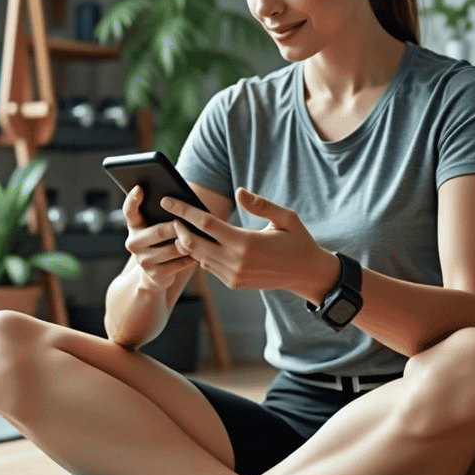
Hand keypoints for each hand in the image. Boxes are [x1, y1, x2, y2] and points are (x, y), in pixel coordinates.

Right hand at [122, 186, 197, 292]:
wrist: (155, 274)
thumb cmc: (162, 242)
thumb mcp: (158, 226)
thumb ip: (163, 214)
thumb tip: (181, 201)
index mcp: (134, 227)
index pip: (129, 210)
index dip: (132, 199)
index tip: (139, 187)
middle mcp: (133, 243)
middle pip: (158, 231)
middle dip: (177, 226)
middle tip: (191, 221)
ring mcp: (142, 260)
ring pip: (172, 248)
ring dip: (188, 243)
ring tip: (201, 237)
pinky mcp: (154, 274)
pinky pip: (178, 263)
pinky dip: (190, 258)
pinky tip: (199, 254)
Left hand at [162, 187, 336, 301]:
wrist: (306, 274)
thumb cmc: (297, 241)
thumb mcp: (286, 218)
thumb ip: (261, 205)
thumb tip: (238, 191)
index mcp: (246, 243)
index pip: (205, 224)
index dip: (184, 211)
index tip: (168, 200)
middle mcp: (235, 262)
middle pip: (193, 243)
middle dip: (178, 227)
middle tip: (172, 214)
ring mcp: (232, 275)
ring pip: (197, 257)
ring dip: (186, 241)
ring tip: (180, 225)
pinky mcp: (233, 283)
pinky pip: (207, 266)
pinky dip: (198, 253)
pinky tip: (197, 240)